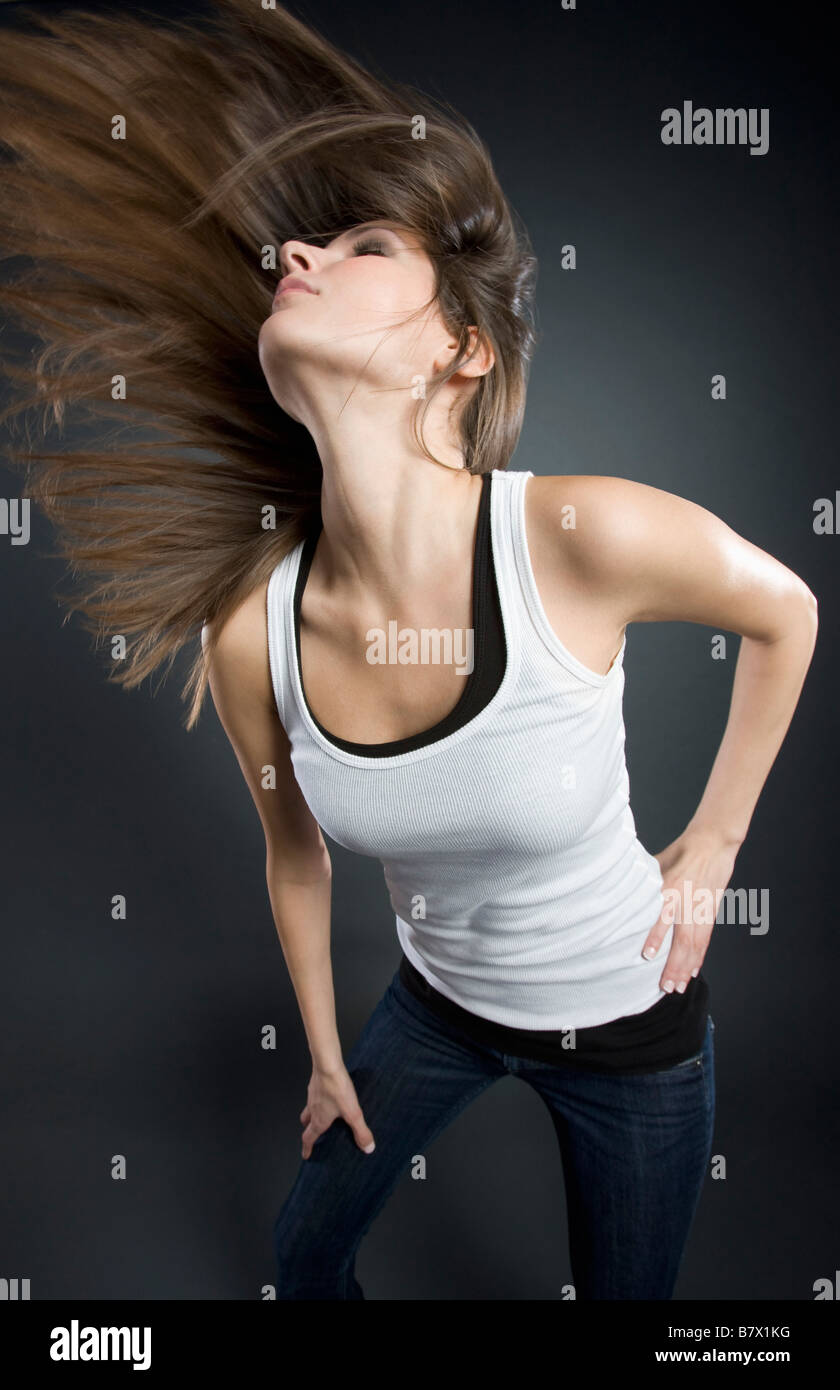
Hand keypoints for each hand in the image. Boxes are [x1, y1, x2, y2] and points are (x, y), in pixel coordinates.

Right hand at [300, 1062, 375, 1160]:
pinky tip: (329, 1095)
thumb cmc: (337, 1088)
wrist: (327, 1064)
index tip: (306, 1155)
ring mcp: (312, 1095)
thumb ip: (360, 1131)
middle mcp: (313, 1108)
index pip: (308, 1138)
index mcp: (319, 1120)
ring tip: (324, 1114)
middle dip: (309, 1130)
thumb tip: (367, 1147)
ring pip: (309, 1108)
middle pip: (306, 1123)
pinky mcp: (316, 1083)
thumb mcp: (352, 1113)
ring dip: (313, 1114)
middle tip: (314, 1134)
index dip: (307, 1149)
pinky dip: (319, 1099)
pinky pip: (314, 1095)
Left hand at [642, 827, 739, 992]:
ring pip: (695, 945)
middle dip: (674, 965)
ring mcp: (701, 909)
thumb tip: (620, 894)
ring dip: (687, 968)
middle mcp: (687, 902)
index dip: (656, 936)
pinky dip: (700, 957)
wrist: (713, 842)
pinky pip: (705, 939)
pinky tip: (694, 972)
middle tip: (665, 987)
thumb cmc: (681, 851)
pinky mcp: (711, 912)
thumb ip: (644, 882)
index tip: (647, 955)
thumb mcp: (657, 863)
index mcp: (671, 887)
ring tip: (679, 987)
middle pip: (682, 939)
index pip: (663, 916)